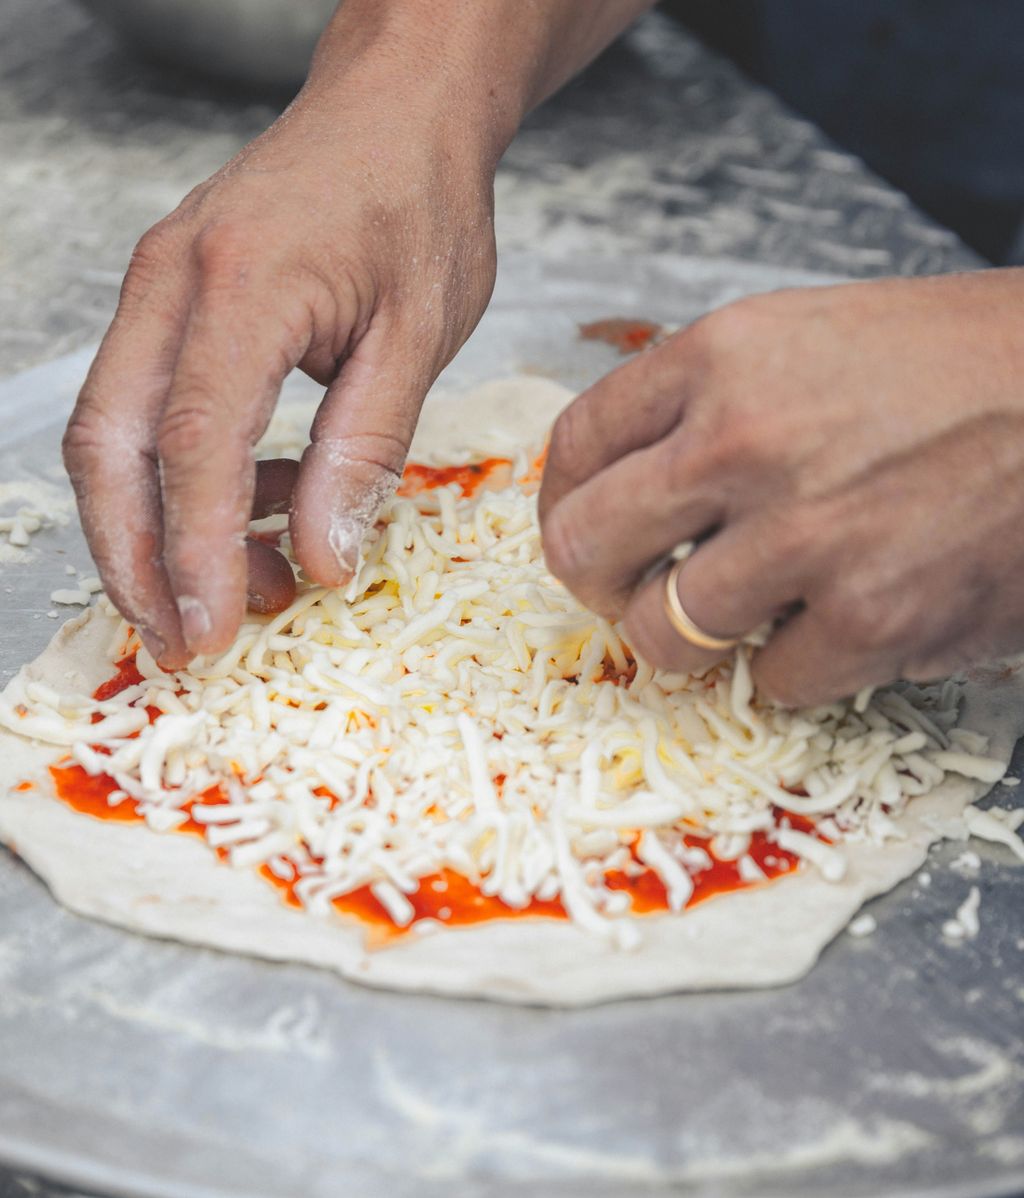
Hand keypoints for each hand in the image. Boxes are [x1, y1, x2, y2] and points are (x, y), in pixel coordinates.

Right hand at [62, 34, 499, 667]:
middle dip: (135, 562)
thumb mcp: (419, 336)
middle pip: (109, 448)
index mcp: (242, 285)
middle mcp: (172, 282)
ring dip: (158, 530)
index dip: (193, 554)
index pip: (193, 445)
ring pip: (114, 435)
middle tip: (186, 642)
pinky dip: (188, 480)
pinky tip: (262, 505)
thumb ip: (364, 451)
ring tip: (251, 583)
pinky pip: (148, 407)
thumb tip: (321, 560)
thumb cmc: (419, 207)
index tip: (212, 634)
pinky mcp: (169, 302)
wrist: (398, 110)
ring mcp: (157, 287)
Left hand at [539, 270, 1023, 704]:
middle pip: (585, 545)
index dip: (560, 502)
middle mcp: (747, 440)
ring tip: (736, 615)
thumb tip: (621, 477)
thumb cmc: (955, 365)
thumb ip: (703, 398)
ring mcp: (807, 533)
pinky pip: (768, 680)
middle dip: (597, 582)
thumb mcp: (808, 337)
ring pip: (662, 632)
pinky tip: (831, 627)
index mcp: (722, 356)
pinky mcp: (871, 617)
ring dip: (687, 639)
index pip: (575, 444)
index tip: (578, 527)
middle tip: (628, 591)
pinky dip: (789, 668)